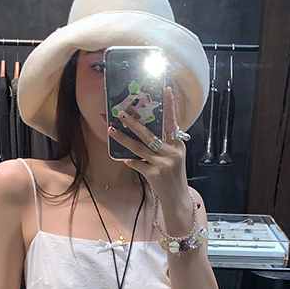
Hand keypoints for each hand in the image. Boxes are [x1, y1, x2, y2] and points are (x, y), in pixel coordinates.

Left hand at [109, 86, 192, 233]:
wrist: (177, 198)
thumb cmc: (174, 175)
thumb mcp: (175, 157)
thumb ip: (165, 143)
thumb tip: (145, 129)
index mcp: (177, 144)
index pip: (172, 121)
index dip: (169, 106)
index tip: (166, 90)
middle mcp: (171, 152)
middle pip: (149, 134)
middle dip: (133, 123)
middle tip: (121, 113)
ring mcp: (162, 163)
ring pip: (139, 148)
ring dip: (123, 139)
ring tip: (112, 130)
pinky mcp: (154, 174)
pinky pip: (137, 164)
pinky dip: (130, 161)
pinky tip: (123, 158)